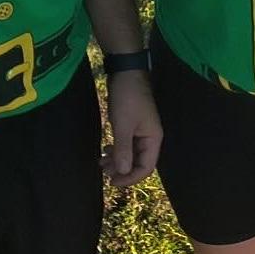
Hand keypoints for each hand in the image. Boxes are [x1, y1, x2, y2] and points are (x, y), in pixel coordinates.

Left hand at [100, 69, 161, 186]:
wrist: (125, 72)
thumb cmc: (127, 99)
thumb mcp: (123, 125)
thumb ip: (124, 150)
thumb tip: (123, 172)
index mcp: (153, 138)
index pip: (146, 167)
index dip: (131, 177)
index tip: (113, 182)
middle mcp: (150, 136)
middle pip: (139, 161)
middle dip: (122, 169)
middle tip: (104, 172)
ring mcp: (141, 130)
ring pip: (131, 153)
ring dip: (118, 159)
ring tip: (101, 162)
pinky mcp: (133, 123)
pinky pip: (127, 143)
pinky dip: (117, 148)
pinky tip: (106, 149)